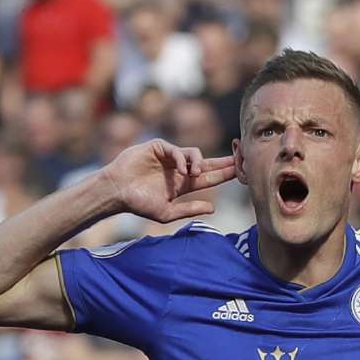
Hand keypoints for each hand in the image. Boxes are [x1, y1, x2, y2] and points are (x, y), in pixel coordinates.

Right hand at [102, 140, 235, 222]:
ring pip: (194, 154)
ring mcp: (170, 157)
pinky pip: (177, 150)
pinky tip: (182, 171)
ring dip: (199, 163)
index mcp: (184, 184)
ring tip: (195, 175)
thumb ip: (189, 209)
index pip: (210, 176)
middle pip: (208, 162)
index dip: (225, 173)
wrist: (116, 192)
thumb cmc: (138, 204)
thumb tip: (213, 209)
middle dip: (225, 160)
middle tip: (242, 157)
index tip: (242, 171)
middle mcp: (180, 169)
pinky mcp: (159, 147)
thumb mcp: (167, 212)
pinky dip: (182, 159)